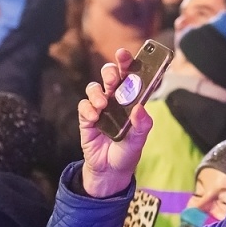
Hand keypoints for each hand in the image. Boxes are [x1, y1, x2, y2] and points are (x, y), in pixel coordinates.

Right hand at [77, 48, 153, 199]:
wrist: (109, 172)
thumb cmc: (127, 153)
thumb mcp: (138, 141)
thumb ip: (142, 125)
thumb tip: (140, 108)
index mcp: (131, 101)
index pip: (131, 77)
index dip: (128, 63)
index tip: (125, 54)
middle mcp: (115, 100)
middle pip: (111, 76)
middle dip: (110, 71)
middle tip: (112, 78)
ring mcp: (100, 108)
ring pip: (95, 88)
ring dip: (97, 92)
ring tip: (102, 104)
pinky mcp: (86, 119)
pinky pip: (83, 106)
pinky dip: (87, 109)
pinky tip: (94, 118)